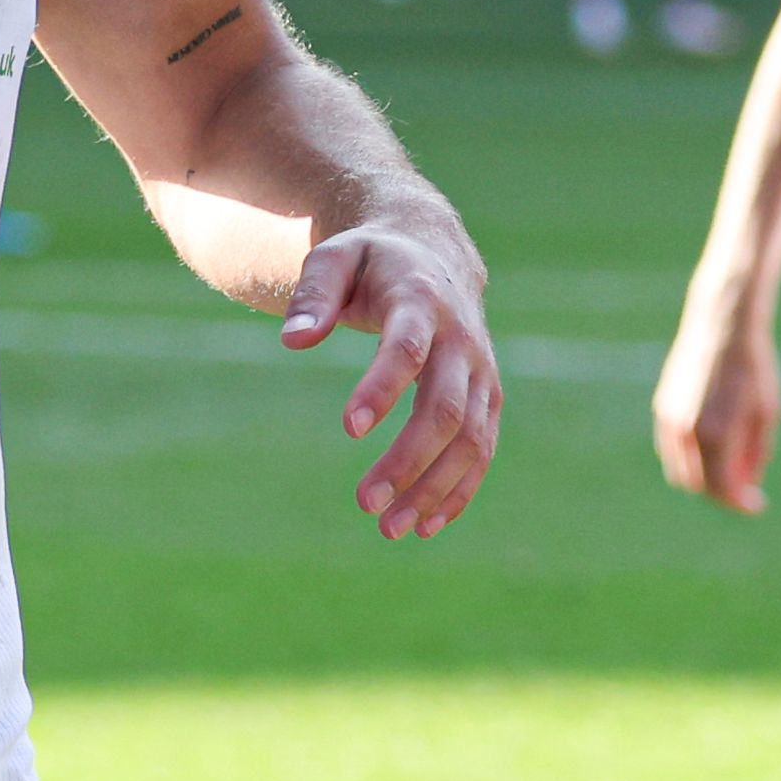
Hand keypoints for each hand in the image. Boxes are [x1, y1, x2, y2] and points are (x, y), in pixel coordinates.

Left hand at [285, 219, 501, 540]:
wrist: (432, 252)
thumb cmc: (369, 260)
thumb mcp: (333, 259)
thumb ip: (312, 296)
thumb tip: (293, 340)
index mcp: (421, 300)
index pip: (407, 349)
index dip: (382, 388)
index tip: (349, 429)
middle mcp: (461, 339)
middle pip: (445, 407)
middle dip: (408, 460)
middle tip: (365, 503)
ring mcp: (481, 370)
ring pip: (470, 438)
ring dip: (435, 488)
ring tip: (389, 528)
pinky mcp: (487, 396)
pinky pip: (482, 449)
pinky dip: (459, 489)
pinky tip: (425, 525)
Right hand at [652, 309, 780, 515]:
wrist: (723, 322)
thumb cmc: (753, 366)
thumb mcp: (766, 413)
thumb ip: (755, 453)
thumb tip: (748, 483)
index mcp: (717, 434)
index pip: (723, 488)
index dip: (740, 503)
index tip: (757, 505)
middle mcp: (688, 431)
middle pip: (698, 485)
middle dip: (721, 493)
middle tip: (745, 488)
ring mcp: (670, 419)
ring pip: (680, 470)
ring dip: (703, 477)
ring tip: (731, 467)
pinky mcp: (663, 406)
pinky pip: (672, 448)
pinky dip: (690, 457)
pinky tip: (714, 445)